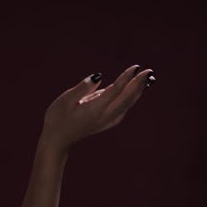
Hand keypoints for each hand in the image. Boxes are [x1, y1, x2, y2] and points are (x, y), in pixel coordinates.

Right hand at [40, 64, 155, 152]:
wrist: (57, 140)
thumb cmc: (57, 118)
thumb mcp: (65, 100)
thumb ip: (83, 88)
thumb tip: (98, 77)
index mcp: (94, 110)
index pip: (115, 91)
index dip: (126, 78)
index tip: (135, 67)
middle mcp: (104, 117)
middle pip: (126, 98)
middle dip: (138, 84)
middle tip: (149, 71)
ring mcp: (106, 121)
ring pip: (127, 105)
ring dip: (138, 92)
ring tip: (148, 80)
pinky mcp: (106, 123)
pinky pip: (123, 109)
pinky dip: (131, 99)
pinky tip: (134, 93)